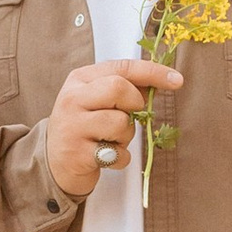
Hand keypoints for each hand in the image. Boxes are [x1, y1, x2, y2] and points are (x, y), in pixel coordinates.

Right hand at [47, 55, 182, 200]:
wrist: (54, 164)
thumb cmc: (83, 127)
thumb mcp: (96, 100)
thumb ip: (124, 88)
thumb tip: (162, 79)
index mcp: (80, 79)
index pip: (121, 67)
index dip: (152, 72)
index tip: (177, 80)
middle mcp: (72, 99)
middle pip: (119, 89)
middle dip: (134, 105)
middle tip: (129, 116)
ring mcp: (72, 126)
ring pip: (120, 123)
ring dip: (126, 136)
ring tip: (112, 140)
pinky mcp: (76, 154)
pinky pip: (117, 153)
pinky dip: (121, 158)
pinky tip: (107, 156)